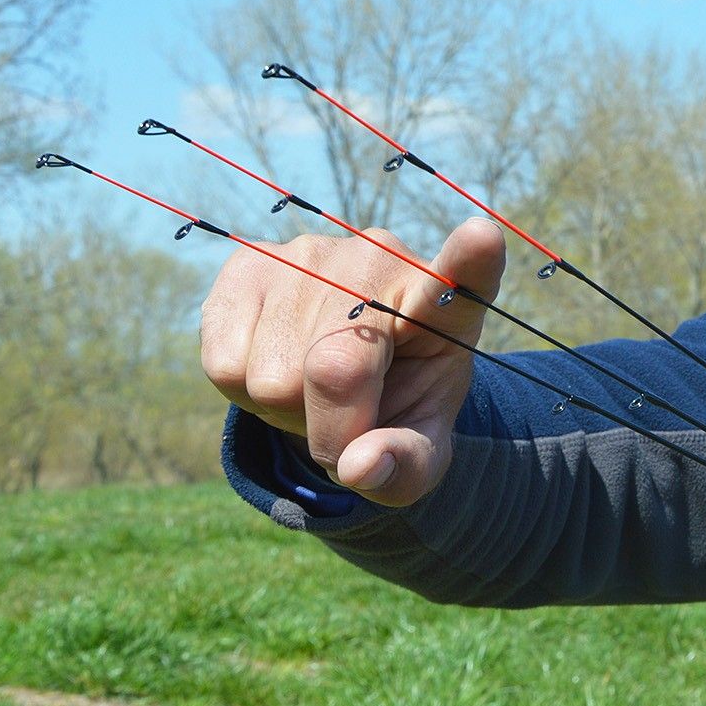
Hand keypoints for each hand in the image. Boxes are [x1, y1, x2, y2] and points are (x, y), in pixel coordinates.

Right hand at [200, 217, 507, 506]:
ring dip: (286, 406)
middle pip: (333, 370)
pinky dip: (242, 389)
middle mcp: (379, 261)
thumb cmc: (394, 404)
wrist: (339, 373)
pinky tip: (275, 360)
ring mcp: (311, 253)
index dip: (470, 261)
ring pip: (271, 376)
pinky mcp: (249, 262)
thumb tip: (360, 467)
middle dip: (331, 423)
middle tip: (350, 410)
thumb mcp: (419, 448)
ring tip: (312, 382)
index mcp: (446, 305)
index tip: (481, 238)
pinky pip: (223, 362)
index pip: (462, 279)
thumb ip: (405, 467)